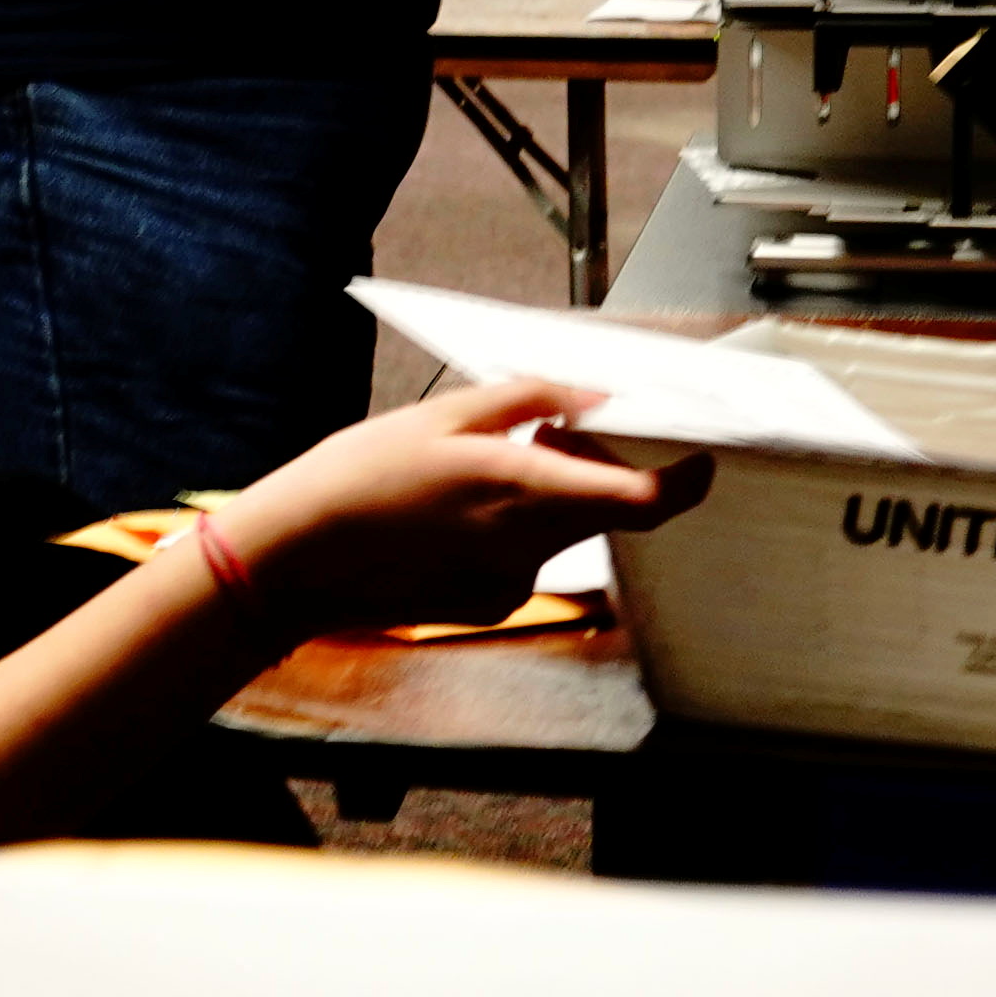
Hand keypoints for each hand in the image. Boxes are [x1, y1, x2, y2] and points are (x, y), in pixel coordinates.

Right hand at [197, 378, 714, 637]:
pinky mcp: (489, 604)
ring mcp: (511, 581)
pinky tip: (451, 516)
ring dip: (551, 497)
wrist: (295, 561)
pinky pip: (526, 557)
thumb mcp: (442, 415)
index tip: (701, 458)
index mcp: (523, 486)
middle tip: (562, 434)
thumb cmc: (357, 478)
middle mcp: (529, 542)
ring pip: (565, 530)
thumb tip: (594, 392)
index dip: (686, 481)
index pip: (644, 498)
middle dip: (606, 469)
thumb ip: (528, 399)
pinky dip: (511, 530)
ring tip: (479, 471)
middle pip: (613, 510)